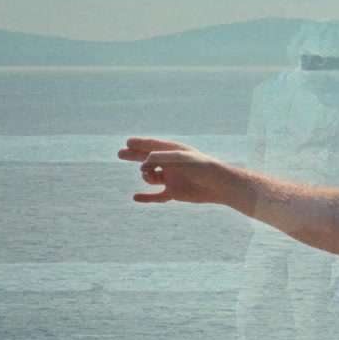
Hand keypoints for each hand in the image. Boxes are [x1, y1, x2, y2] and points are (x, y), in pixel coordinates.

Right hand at [117, 138, 231, 203]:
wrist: (218, 185)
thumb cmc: (201, 167)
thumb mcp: (179, 158)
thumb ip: (159, 158)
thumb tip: (141, 166)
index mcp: (174, 152)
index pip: (153, 146)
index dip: (140, 144)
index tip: (128, 142)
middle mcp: (171, 164)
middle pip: (148, 159)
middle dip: (134, 156)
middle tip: (120, 153)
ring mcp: (172, 178)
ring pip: (150, 177)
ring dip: (146, 176)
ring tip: (148, 174)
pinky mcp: (174, 193)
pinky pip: (156, 196)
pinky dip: (146, 197)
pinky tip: (135, 197)